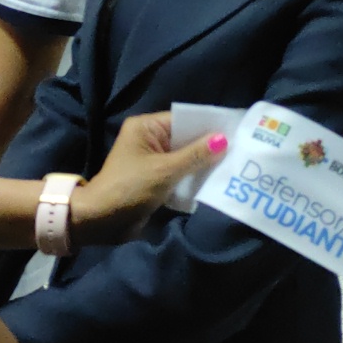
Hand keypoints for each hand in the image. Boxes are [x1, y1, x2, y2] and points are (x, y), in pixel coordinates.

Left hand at [70, 112, 225, 246]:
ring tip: (234, 167)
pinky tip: (216, 182)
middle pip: (187, 139)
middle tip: (241, 152)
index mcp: (146, 128)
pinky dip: (194, 179)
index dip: (208, 126)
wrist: (101, 221)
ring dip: (204, 165)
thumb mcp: (165, 171)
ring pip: (186, 158)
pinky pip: (181, 174)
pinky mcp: (156, 180)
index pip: (184, 120)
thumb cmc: (130, 188)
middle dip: (209, 148)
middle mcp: (150, 140)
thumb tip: (223, 139)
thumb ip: (195, 156)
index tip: (236, 132)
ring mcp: (153, 161)